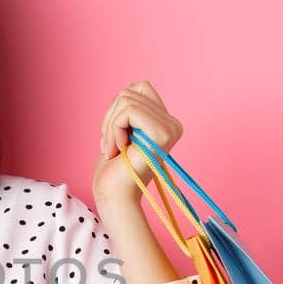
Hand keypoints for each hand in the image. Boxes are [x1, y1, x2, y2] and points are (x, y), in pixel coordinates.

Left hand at [92, 80, 182, 203]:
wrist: (115, 196)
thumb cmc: (114, 169)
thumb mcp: (122, 130)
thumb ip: (130, 109)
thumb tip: (130, 87)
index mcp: (165, 122)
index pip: (139, 87)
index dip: (118, 107)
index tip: (113, 134)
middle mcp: (173, 123)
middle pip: (131, 90)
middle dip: (111, 116)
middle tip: (110, 144)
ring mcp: (170, 128)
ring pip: (127, 99)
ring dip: (110, 125)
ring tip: (113, 148)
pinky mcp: (162, 133)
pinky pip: (128, 111)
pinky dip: (114, 129)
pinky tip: (118, 149)